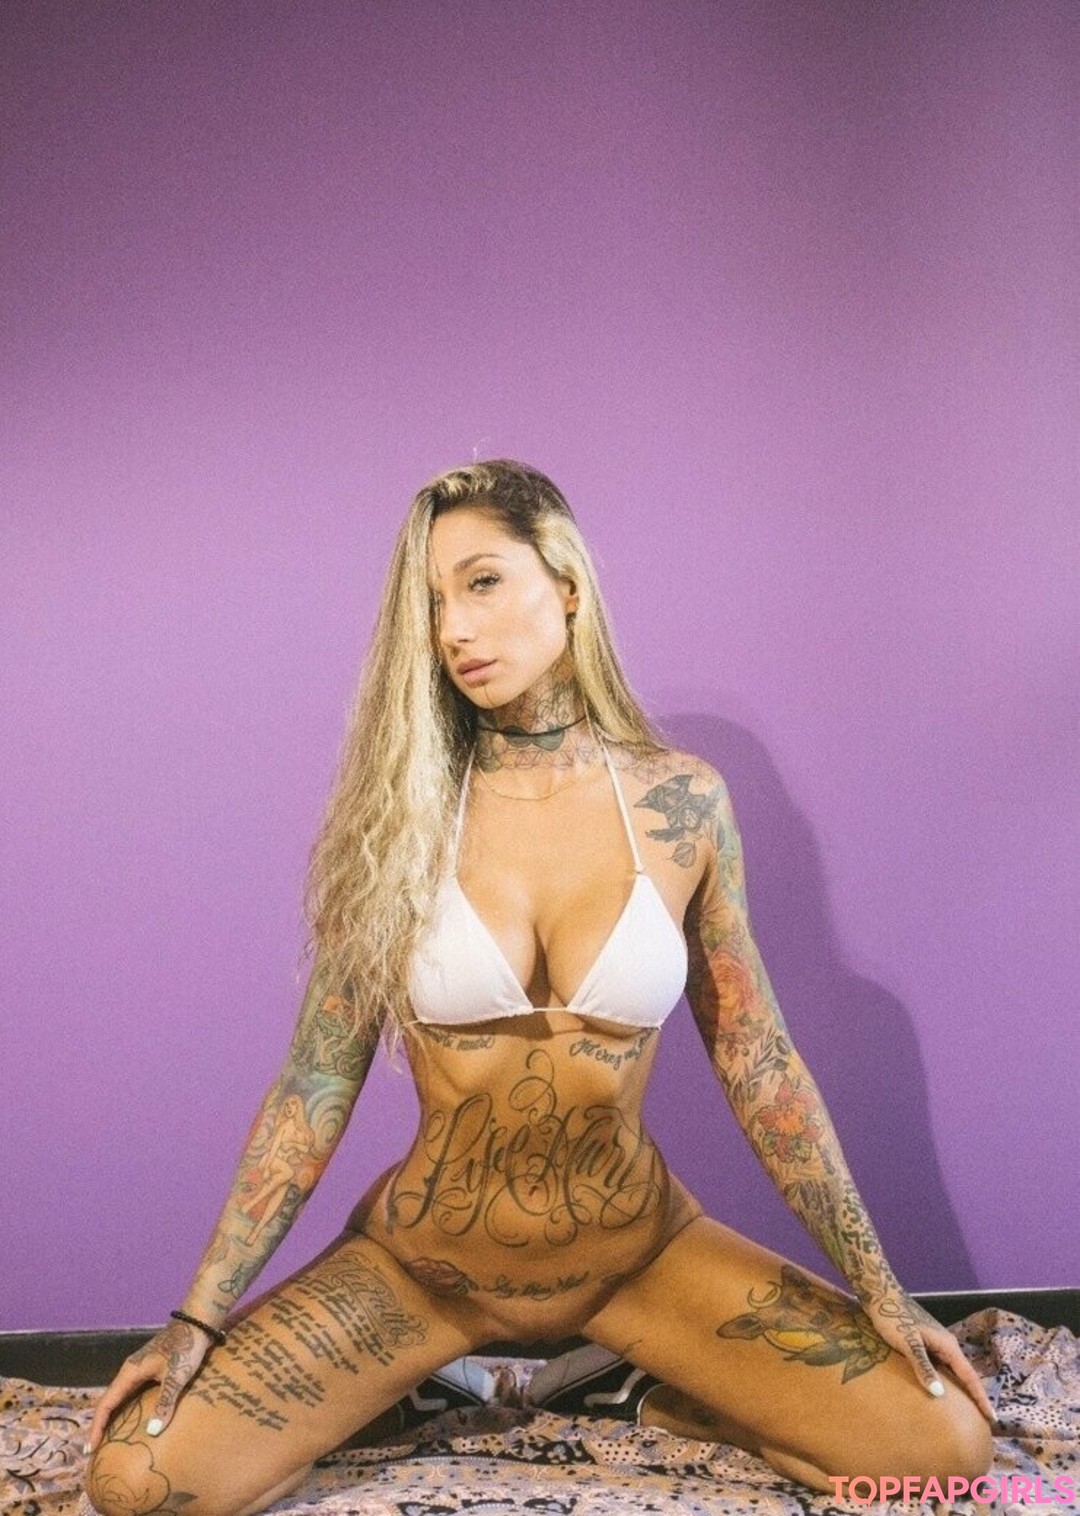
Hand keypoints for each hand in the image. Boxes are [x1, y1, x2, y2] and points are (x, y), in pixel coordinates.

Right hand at [85, 1319, 213, 1452]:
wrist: (197, 1322)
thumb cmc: (185, 1348)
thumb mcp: (176, 1377)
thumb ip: (164, 1403)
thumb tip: (151, 1432)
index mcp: (130, 1372)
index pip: (105, 1404)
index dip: (96, 1427)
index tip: (89, 1448)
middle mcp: (130, 1371)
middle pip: (109, 1402)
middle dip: (100, 1425)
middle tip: (94, 1450)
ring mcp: (140, 1370)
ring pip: (120, 1398)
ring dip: (113, 1418)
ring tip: (109, 1440)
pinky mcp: (151, 1370)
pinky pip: (132, 1394)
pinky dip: (127, 1409)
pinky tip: (133, 1420)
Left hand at [862, 1286, 995, 1423]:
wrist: (881, 1295)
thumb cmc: (893, 1318)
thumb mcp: (908, 1343)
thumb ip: (923, 1367)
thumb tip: (940, 1394)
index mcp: (947, 1345)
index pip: (969, 1376)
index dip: (980, 1398)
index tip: (992, 1418)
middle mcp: (946, 1344)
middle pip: (965, 1374)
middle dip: (976, 1395)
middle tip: (984, 1419)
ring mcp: (937, 1342)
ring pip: (954, 1370)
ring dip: (962, 1388)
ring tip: (967, 1409)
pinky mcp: (926, 1342)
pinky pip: (942, 1365)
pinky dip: (948, 1379)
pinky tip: (943, 1388)